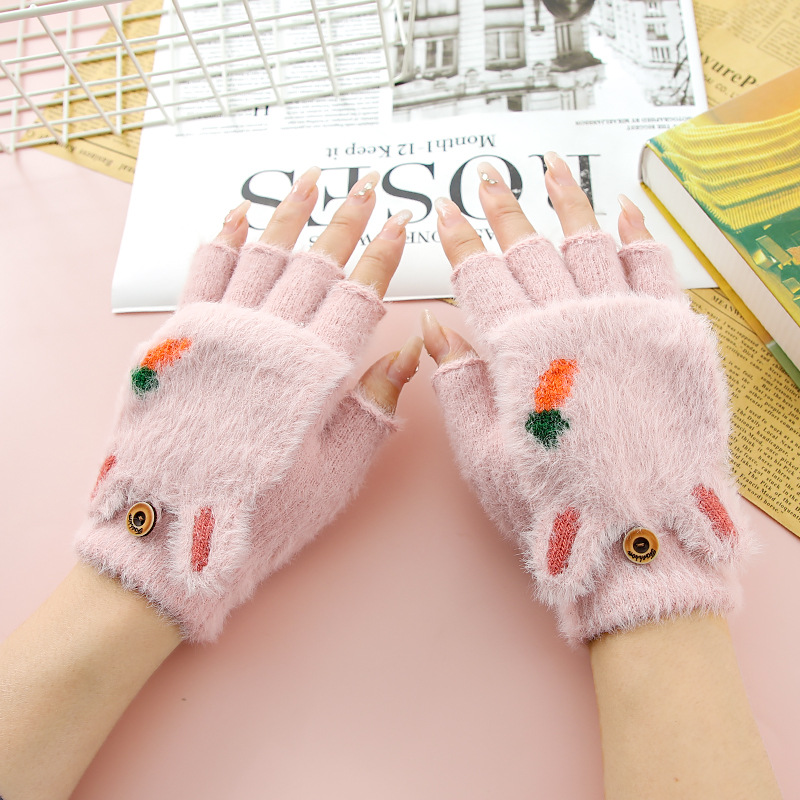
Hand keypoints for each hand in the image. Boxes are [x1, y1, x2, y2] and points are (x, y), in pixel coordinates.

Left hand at [77, 169, 420, 642]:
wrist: (169, 537)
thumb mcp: (335, 472)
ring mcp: (221, 330)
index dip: (384, 256)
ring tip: (311, 179)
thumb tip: (412, 350)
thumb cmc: (263, 515)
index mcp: (314, 369)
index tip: (402, 223)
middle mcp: (269, 336)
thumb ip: (375, 404)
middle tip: (368, 185)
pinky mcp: (181, 337)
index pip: (359, 295)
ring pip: (264, 254)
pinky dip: (222, 240)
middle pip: (317, 263)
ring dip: (290, 213)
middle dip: (347, 220)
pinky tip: (237, 216)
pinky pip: (205, 273)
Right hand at [423, 154, 749, 643]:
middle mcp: (571, 321)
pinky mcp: (673, 334)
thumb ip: (458, 383)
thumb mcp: (484, 454)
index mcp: (519, 351)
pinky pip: (654, 266)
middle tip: (488, 179)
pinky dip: (638, 233)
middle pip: (529, 250)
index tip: (447, 213)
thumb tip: (434, 329)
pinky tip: (623, 208)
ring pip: (589, 242)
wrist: (641, 539)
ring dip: (567, 201)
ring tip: (552, 167)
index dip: (460, 243)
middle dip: (503, 210)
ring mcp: (626, 321)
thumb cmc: (554, 506)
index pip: (479, 278)